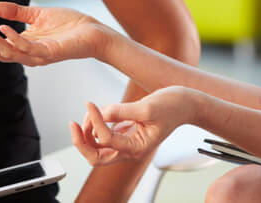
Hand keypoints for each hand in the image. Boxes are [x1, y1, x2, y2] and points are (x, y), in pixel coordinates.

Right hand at [0, 2, 113, 65]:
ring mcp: (38, 55)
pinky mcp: (49, 53)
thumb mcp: (37, 15)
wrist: (93, 30)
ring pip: (9, 52)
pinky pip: (28, 48)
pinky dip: (15, 39)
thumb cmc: (69, 24)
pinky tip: (4, 28)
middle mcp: (28, 53)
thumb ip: (15, 13)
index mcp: (23, 45)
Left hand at [71, 87, 195, 164]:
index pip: (106, 140)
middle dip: (81, 142)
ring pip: (98, 148)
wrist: (186, 104)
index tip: (91, 105)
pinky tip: (100, 114)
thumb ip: (122, 111)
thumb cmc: (173, 106)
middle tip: (73, 124)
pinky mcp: (128, 134)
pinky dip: (98, 127)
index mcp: (138, 148)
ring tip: (89, 111)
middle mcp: (131, 150)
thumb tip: (101, 113)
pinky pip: (106, 137)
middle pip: (96, 157)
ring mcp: (128, 143)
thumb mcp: (147, 107)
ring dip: (88, 132)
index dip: (95, 122)